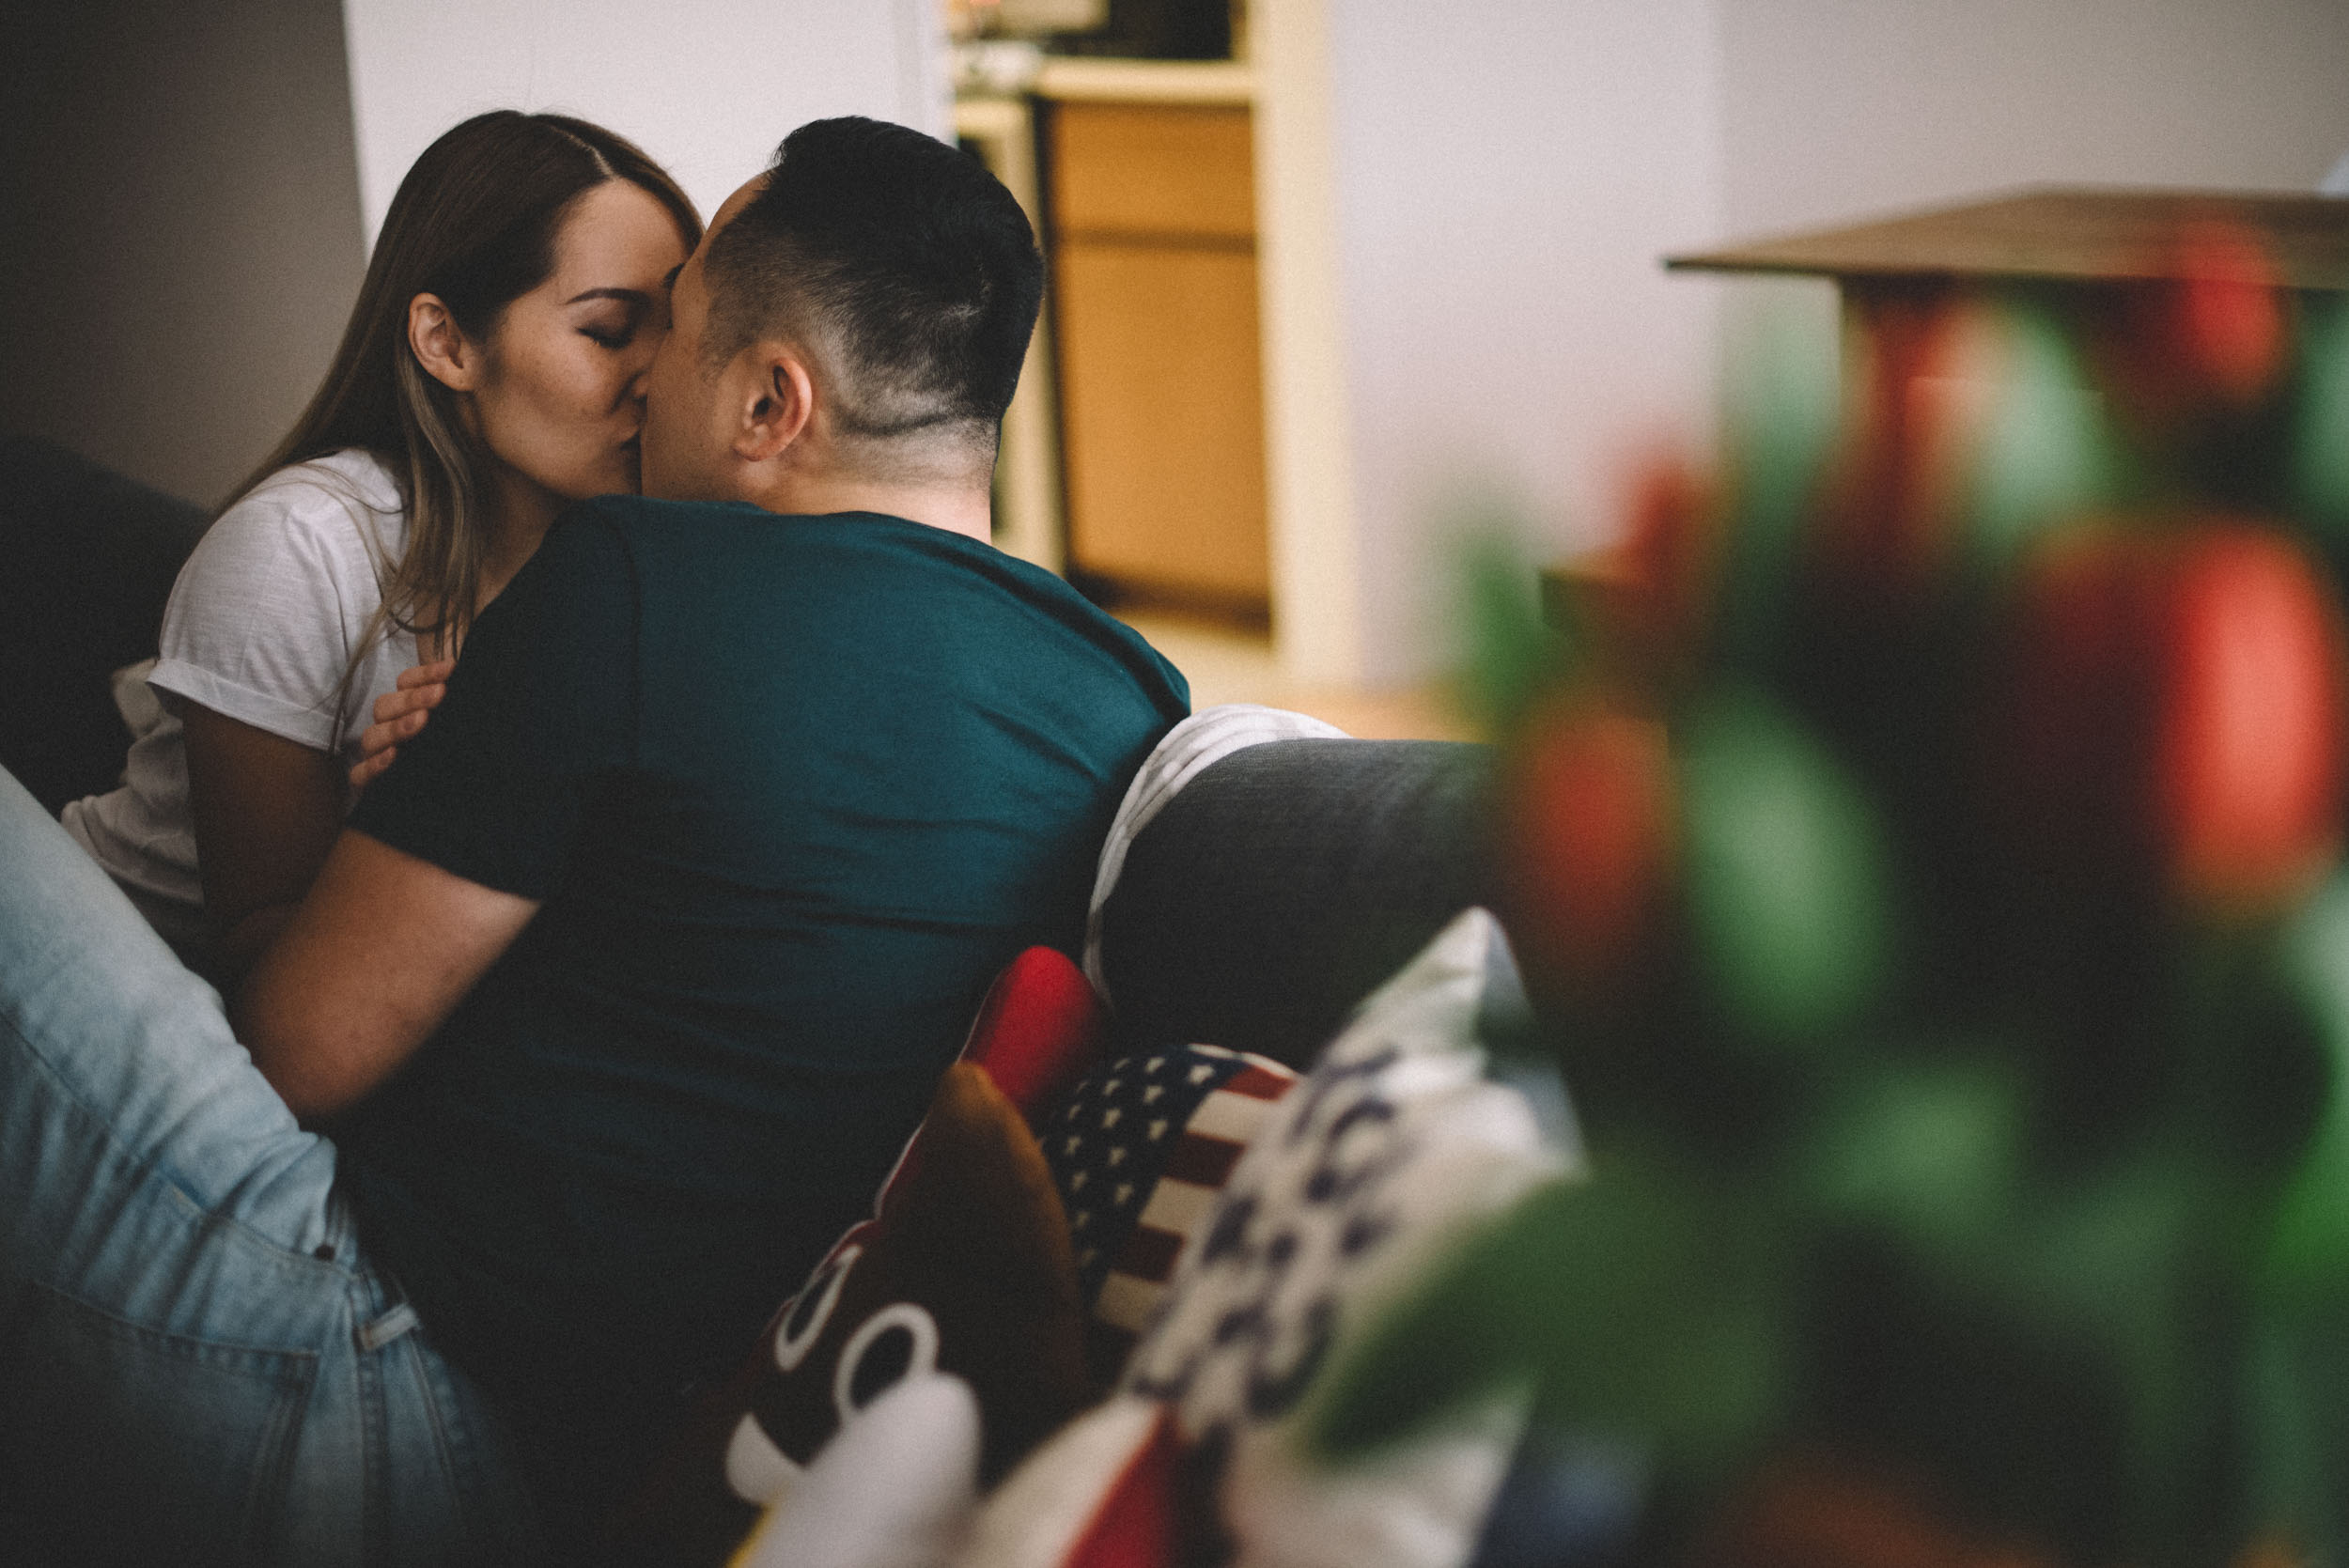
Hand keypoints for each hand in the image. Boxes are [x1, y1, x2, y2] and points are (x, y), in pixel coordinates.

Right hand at [348, 659, 453, 795]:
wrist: (454, 805)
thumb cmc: (458, 761)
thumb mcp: (460, 730)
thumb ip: (461, 707)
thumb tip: (467, 678)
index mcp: (407, 711)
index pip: (405, 683)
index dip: (424, 674)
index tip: (450, 669)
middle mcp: (389, 730)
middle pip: (385, 706)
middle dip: (412, 698)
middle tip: (438, 694)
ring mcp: (377, 755)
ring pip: (372, 735)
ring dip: (396, 726)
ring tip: (421, 722)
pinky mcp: (371, 784)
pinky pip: (360, 773)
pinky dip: (374, 764)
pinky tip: (393, 757)